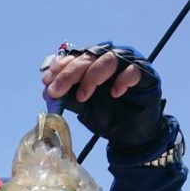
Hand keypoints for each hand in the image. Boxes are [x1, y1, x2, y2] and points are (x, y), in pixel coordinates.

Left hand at [41, 42, 163, 147]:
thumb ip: (68, 97)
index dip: (59, 68)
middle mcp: (108, 59)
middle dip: (69, 73)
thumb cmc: (107, 116)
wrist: (130, 135)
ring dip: (92, 76)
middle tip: (57, 91)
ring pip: (108, 58)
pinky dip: (121, 80)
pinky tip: (114, 94)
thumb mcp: (83, 108)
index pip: (74, 58)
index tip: (47, 81)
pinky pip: (133, 70)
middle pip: (88, 56)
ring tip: (83, 97)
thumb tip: (47, 92)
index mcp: (92, 64)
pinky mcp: (144, 73)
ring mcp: (127, 64)